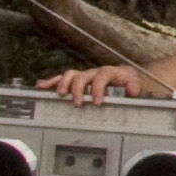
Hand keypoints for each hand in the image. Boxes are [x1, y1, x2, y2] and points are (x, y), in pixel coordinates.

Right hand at [43, 64, 160, 101]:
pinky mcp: (76, 80)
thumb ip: (134, 86)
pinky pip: (61, 79)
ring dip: (63, 84)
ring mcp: (84, 75)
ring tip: (60, 94)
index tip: (97, 102)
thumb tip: (133, 91)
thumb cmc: (128, 81)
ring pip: (70, 75)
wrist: (124, 75)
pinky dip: (51, 82)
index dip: (98, 89)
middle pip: (83, 76)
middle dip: (78, 89)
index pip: (102, 77)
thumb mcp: (134, 83)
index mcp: (109, 72)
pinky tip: (41, 86)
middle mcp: (94, 72)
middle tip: (77, 103)